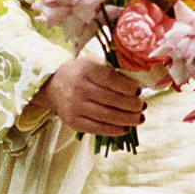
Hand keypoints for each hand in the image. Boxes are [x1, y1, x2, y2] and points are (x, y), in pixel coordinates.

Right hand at [28, 49, 144, 136]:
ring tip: (139, 118)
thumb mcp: (94, 63)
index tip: (139, 91)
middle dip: (132, 105)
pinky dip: (114, 130)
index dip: (128, 87)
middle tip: (142, 106)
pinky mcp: (72, 121)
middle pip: (112, 99)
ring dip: (127, 119)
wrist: (52, 85)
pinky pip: (97, 128)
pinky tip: (125, 128)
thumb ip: (114, 70)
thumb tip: (140, 84)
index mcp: (86, 69)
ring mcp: (74, 106)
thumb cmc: (80, 73)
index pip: (111, 79)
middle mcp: (79, 88)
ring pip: (107, 116)